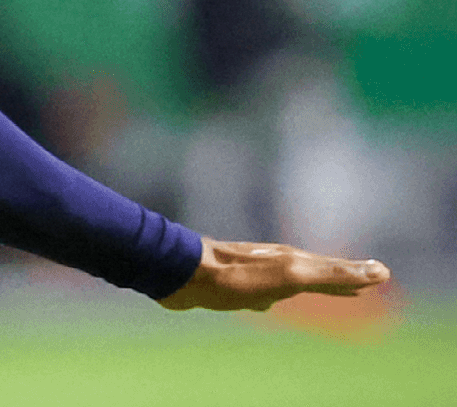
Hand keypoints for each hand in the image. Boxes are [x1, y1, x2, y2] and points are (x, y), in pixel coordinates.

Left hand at [159, 237, 389, 311]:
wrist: (182, 274)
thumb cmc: (236, 276)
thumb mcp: (291, 275)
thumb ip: (332, 274)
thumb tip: (379, 271)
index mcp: (292, 260)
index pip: (334, 268)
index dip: (357, 273)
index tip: (381, 273)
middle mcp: (275, 263)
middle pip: (315, 272)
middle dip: (340, 278)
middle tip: (363, 283)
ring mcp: (253, 274)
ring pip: (290, 282)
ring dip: (310, 286)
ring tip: (321, 291)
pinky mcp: (231, 287)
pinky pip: (263, 294)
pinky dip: (276, 297)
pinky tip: (267, 303)